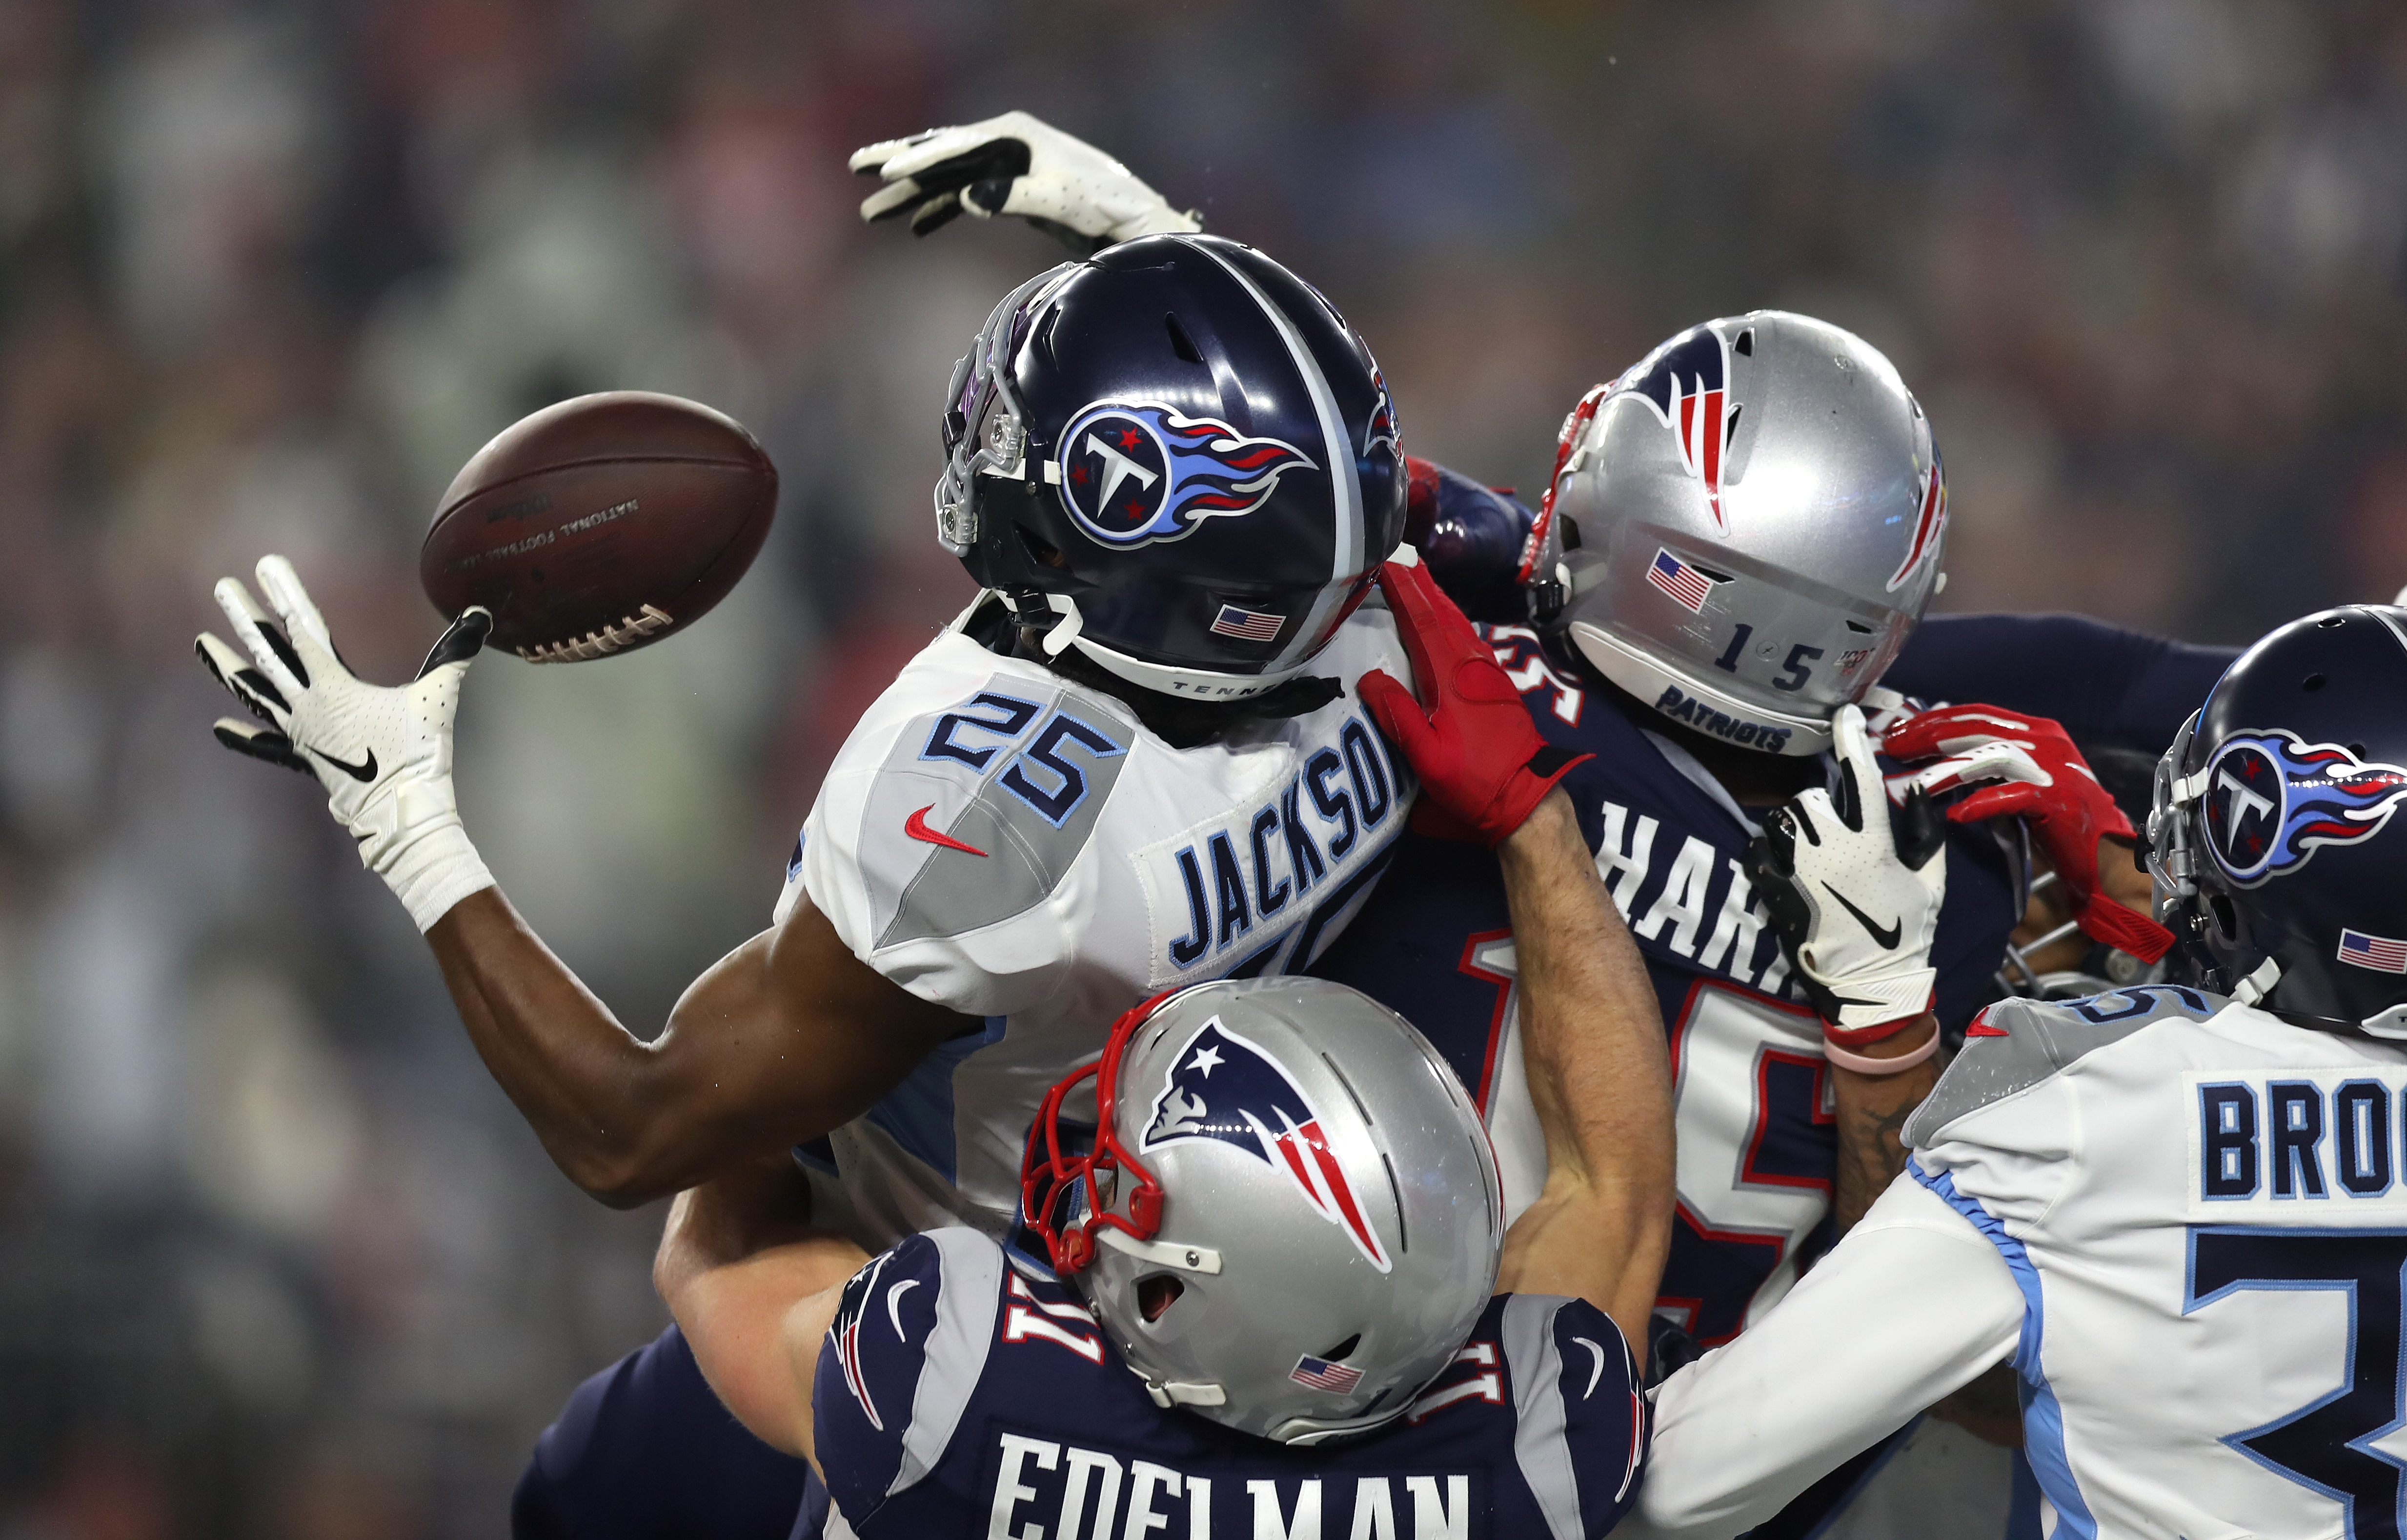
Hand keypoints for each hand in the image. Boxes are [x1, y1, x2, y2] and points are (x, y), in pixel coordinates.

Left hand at [196, 555, 494, 930]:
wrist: (400, 813)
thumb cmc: (419, 754)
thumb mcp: (439, 697)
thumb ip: (455, 654)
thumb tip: (479, 615)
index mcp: (334, 686)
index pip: (304, 629)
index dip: (285, 594)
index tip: (266, 565)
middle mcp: (307, 706)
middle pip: (268, 654)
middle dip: (244, 617)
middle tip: (223, 587)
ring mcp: (300, 734)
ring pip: (254, 693)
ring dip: (226, 667)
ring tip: (201, 642)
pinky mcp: (304, 760)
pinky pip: (267, 746)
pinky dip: (244, 737)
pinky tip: (219, 728)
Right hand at [849, 111, 1200, 247]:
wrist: (1133, 219)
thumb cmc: (1104, 204)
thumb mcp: (1060, 200)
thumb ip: (1012, 197)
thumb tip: (968, 197)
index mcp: (1014, 134)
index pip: (955, 145)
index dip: (919, 158)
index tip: (887, 170)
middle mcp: (1004, 142)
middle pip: (942, 152)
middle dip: (899, 163)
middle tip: (856, 168)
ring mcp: (1005, 165)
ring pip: (947, 178)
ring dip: (912, 195)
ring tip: (872, 211)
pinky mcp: (1009, 190)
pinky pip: (963, 198)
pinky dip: (940, 211)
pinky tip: (917, 227)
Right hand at [1357, 554, 1590, 845]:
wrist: (1526, 796)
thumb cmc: (1474, 779)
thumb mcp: (1427, 756)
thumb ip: (1398, 715)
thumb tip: (1369, 677)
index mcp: (1450, 676)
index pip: (1422, 623)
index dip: (1404, 593)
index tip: (1386, 566)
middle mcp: (1471, 665)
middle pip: (1443, 615)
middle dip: (1422, 587)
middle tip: (1403, 562)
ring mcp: (1487, 674)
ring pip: (1459, 625)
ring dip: (1438, 602)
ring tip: (1422, 583)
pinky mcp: (1496, 685)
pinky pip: (1469, 640)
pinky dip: (1453, 622)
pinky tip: (1449, 624)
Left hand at [1744, 705, 1946, 1031]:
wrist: (1871, 988)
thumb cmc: (1906, 933)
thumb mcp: (1931, 882)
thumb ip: (1926, 832)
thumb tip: (1916, 790)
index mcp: (1873, 844)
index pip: (1859, 776)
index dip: (1852, 739)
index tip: (1846, 714)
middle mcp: (1831, 850)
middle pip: (1811, 797)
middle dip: (1821, 805)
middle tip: (1835, 831)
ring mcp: (1797, 870)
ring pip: (1781, 819)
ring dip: (1793, 826)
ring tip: (1809, 849)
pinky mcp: (1772, 892)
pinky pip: (1755, 850)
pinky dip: (1763, 849)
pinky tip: (1778, 860)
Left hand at [1882, 704, 2172, 962]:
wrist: (2108, 851)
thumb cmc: (2058, 818)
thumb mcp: (2021, 777)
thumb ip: (1988, 760)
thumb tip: (1937, 753)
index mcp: (2035, 731)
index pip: (1975, 714)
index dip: (1933, 719)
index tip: (1898, 729)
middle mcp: (2045, 741)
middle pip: (1975, 728)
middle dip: (1928, 735)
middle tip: (1892, 748)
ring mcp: (2053, 768)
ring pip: (1987, 758)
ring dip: (1943, 770)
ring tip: (1910, 783)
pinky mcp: (2058, 799)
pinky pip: (2013, 797)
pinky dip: (1982, 803)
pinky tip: (1956, 815)